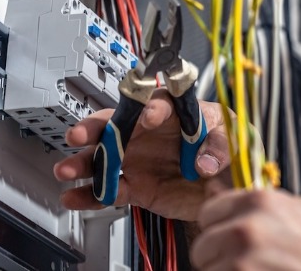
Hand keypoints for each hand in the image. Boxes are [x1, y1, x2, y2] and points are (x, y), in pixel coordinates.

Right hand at [53, 90, 231, 220]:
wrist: (227, 186)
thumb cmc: (228, 149)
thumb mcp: (233, 140)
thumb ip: (220, 147)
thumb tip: (205, 161)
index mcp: (174, 113)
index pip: (157, 104)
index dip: (150, 108)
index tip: (149, 116)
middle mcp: (150, 133)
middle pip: (116, 125)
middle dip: (95, 128)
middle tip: (80, 134)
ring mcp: (139, 160)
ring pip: (105, 158)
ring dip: (83, 163)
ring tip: (66, 170)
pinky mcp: (137, 186)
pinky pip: (110, 190)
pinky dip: (90, 195)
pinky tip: (74, 197)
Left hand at [190, 182, 300, 270]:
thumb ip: (262, 201)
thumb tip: (216, 186)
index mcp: (260, 202)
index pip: (208, 212)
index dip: (221, 227)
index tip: (234, 238)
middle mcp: (247, 229)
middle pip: (203, 246)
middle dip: (219, 256)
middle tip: (249, 262)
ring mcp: (242, 262)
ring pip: (209, 270)